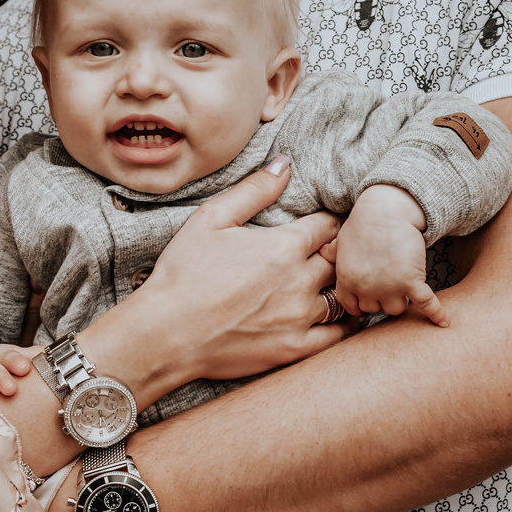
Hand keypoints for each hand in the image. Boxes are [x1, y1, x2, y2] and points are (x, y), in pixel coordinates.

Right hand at [110, 155, 356, 400]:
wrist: (165, 333)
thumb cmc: (183, 273)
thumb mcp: (211, 218)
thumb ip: (254, 189)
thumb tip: (286, 163)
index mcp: (285, 246)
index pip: (328, 225)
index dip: (328, 221)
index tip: (322, 225)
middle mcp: (301, 280)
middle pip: (340, 258)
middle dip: (338, 251)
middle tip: (332, 250)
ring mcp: (301, 317)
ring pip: (343, 295)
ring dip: (341, 285)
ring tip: (334, 280)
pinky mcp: (296, 348)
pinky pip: (339, 335)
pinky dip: (346, 322)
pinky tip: (341, 315)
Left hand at [331, 185, 447, 324]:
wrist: (386, 210)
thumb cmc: (364, 222)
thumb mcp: (341, 238)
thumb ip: (333, 252)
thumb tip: (323, 251)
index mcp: (347, 280)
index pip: (352, 307)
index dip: (360, 306)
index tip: (368, 303)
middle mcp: (366, 289)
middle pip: (375, 310)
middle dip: (381, 300)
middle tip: (388, 287)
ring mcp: (389, 287)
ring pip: (397, 309)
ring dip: (401, 300)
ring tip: (405, 288)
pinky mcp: (411, 282)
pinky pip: (425, 303)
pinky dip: (436, 313)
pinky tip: (443, 322)